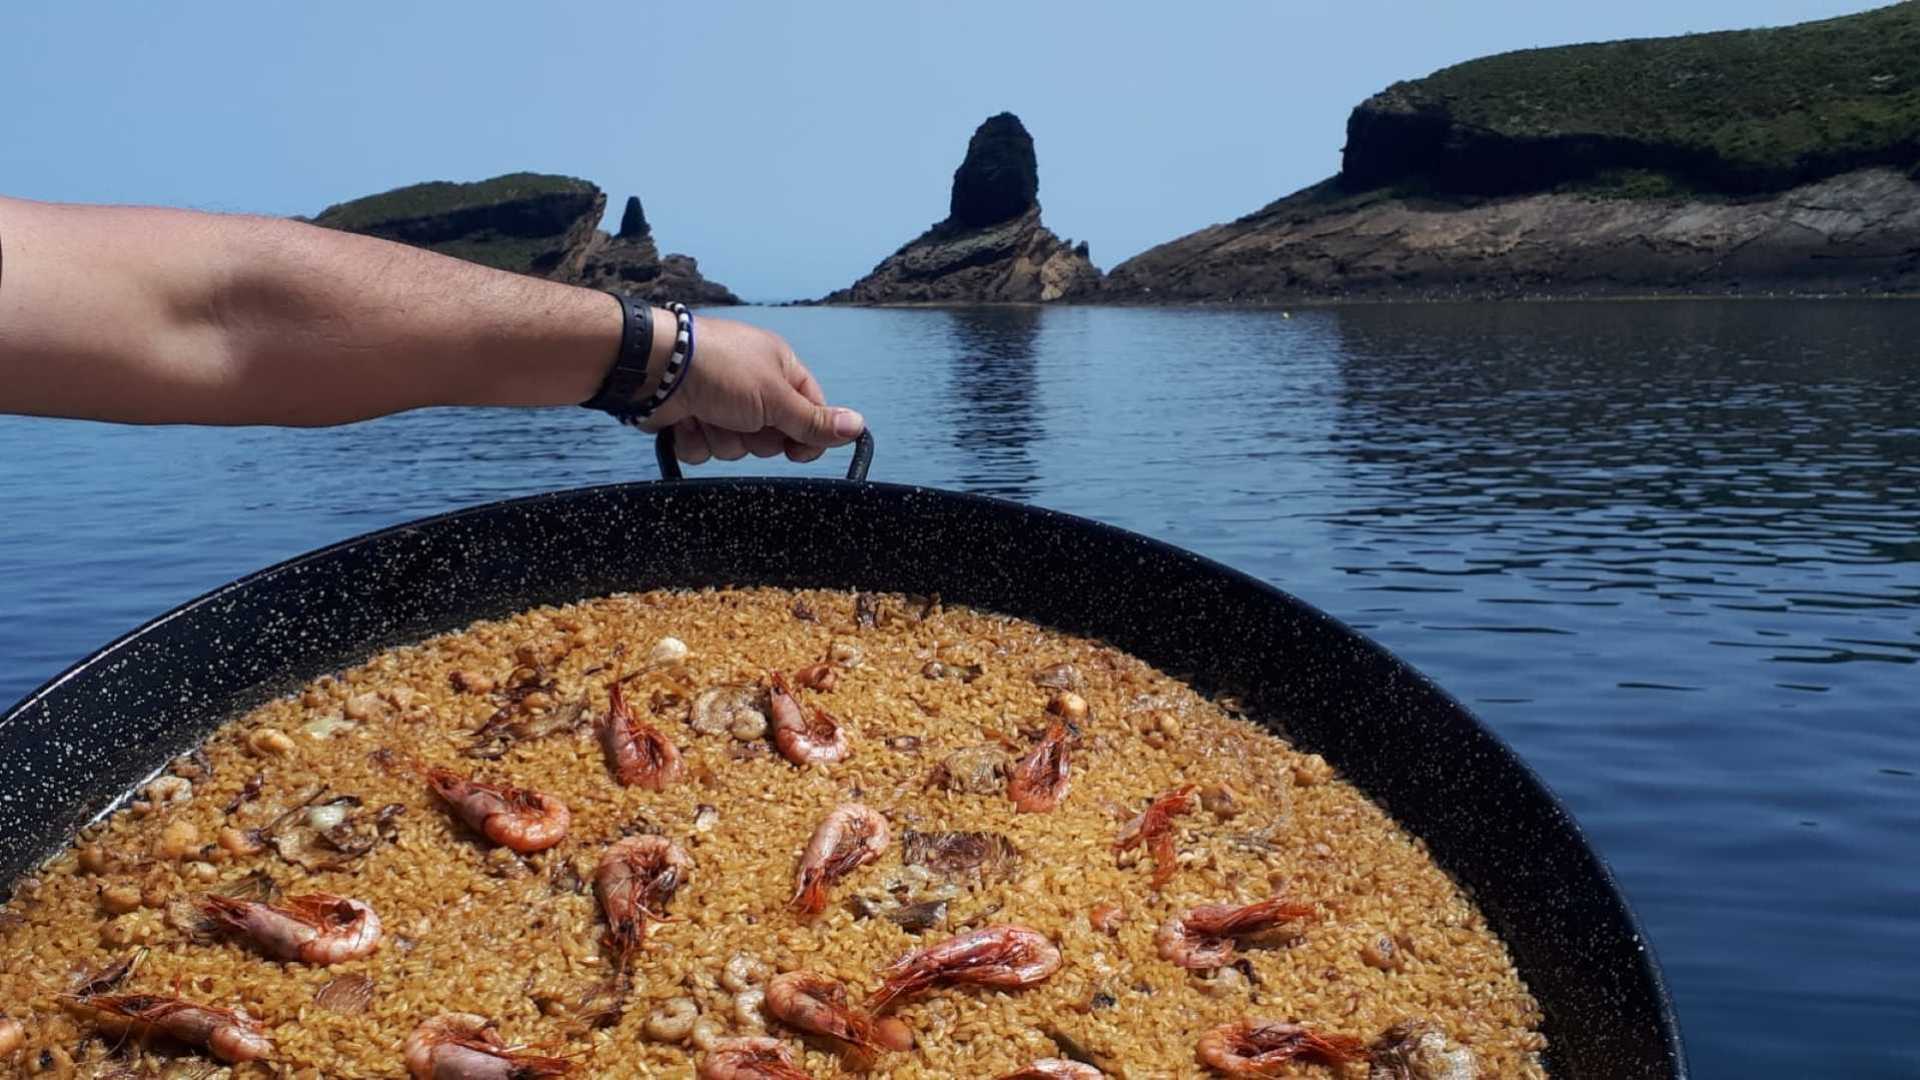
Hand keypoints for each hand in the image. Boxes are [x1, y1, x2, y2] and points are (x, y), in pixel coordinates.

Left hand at [644, 314, 863, 463]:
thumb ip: (814, 420)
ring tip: (707, 413)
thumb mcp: (776, 397)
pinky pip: (705, 450)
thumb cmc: (721, 369)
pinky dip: (695, 439)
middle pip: (773, 437)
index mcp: (780, 370)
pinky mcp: (691, 419)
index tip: (798, 449)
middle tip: (742, 417)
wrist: (656, 367)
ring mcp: (720, 403)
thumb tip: (858, 426)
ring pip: (736, 448)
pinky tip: (685, 419)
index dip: (807, 435)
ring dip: (722, 437)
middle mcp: (752, 386)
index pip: (811, 412)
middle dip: (755, 436)